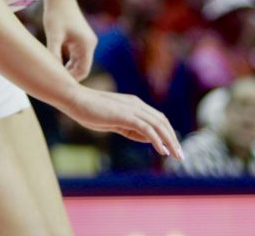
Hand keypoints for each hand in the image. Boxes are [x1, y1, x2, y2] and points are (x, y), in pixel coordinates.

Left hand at [43, 0, 96, 80]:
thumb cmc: (56, 14)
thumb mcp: (53, 36)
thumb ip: (54, 54)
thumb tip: (52, 72)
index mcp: (87, 44)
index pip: (83, 70)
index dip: (71, 79)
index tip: (57, 84)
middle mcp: (90, 44)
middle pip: (82, 68)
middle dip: (69, 76)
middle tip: (53, 83)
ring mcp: (86, 41)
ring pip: (79, 62)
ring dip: (68, 68)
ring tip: (52, 75)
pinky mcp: (80, 38)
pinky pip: (76, 55)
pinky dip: (67, 61)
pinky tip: (54, 64)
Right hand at [62, 84, 182, 159]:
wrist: (74, 99)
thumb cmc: (88, 110)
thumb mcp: (112, 122)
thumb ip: (129, 128)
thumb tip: (148, 138)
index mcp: (133, 104)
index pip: (157, 118)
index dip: (167, 133)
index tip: (172, 148)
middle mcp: (136, 104)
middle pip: (162, 121)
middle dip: (173, 139)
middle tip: (180, 156)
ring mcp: (131, 109)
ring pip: (158, 125)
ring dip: (170, 141)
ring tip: (176, 156)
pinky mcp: (125, 115)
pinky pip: (147, 129)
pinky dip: (157, 140)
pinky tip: (162, 151)